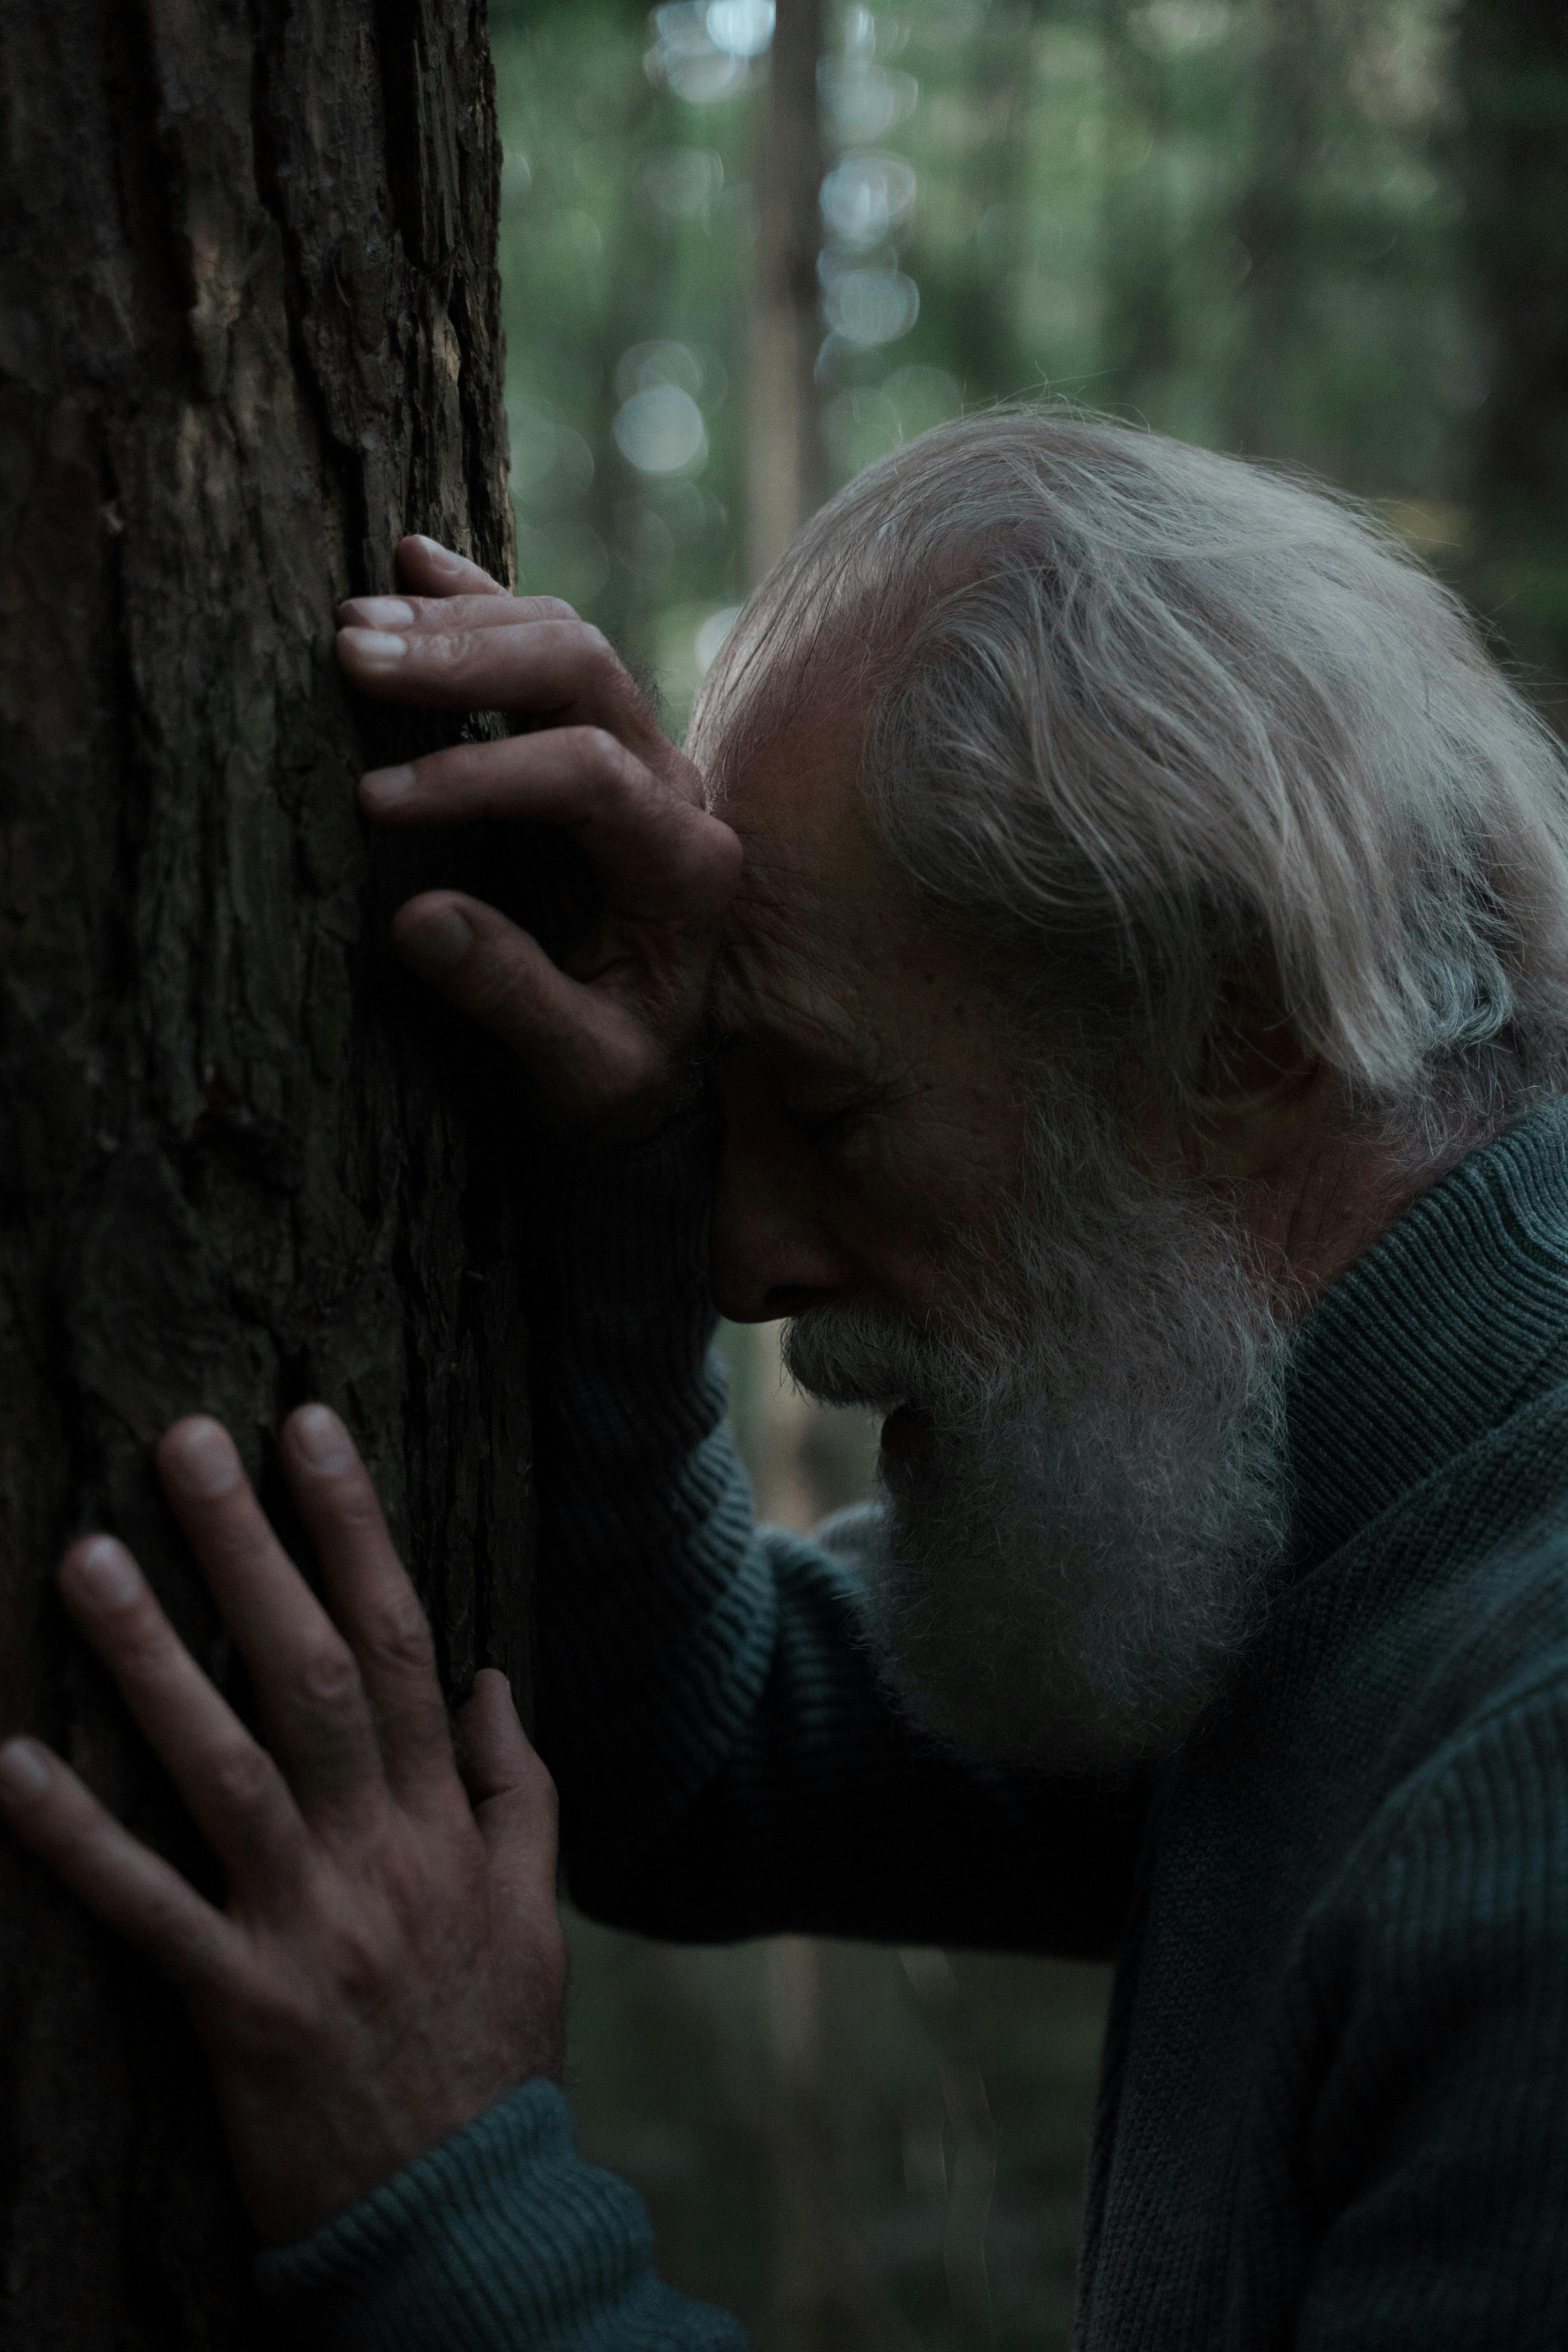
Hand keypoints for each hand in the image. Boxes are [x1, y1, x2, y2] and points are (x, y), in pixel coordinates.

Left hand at [0, 1408, 564, 2245]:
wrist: (464, 2217)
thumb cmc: (490, 2049)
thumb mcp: (534, 1911)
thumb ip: (517, 1788)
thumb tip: (487, 1677)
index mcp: (444, 1821)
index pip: (398, 1642)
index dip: (353, 1530)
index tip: (306, 1431)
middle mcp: (381, 1855)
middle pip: (311, 1674)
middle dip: (251, 1548)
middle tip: (185, 1442)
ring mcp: (309, 1929)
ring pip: (227, 1769)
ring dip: (155, 1660)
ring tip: (88, 1559)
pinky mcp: (239, 2009)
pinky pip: (148, 1912)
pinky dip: (79, 1840)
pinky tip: (11, 1764)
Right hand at [336, 535, 742, 1136]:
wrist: (657, 1072)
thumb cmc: (623, 1079)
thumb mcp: (588, 1079)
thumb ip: (518, 1002)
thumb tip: (418, 919)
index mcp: (689, 868)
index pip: (588, 775)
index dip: (477, 774)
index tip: (376, 801)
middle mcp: (677, 789)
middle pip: (584, 670)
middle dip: (466, 656)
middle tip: (353, 657)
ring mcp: (640, 751)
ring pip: (564, 637)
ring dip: (458, 621)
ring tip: (353, 628)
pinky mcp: (596, 737)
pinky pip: (546, 642)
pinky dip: (479, 598)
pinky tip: (413, 561)